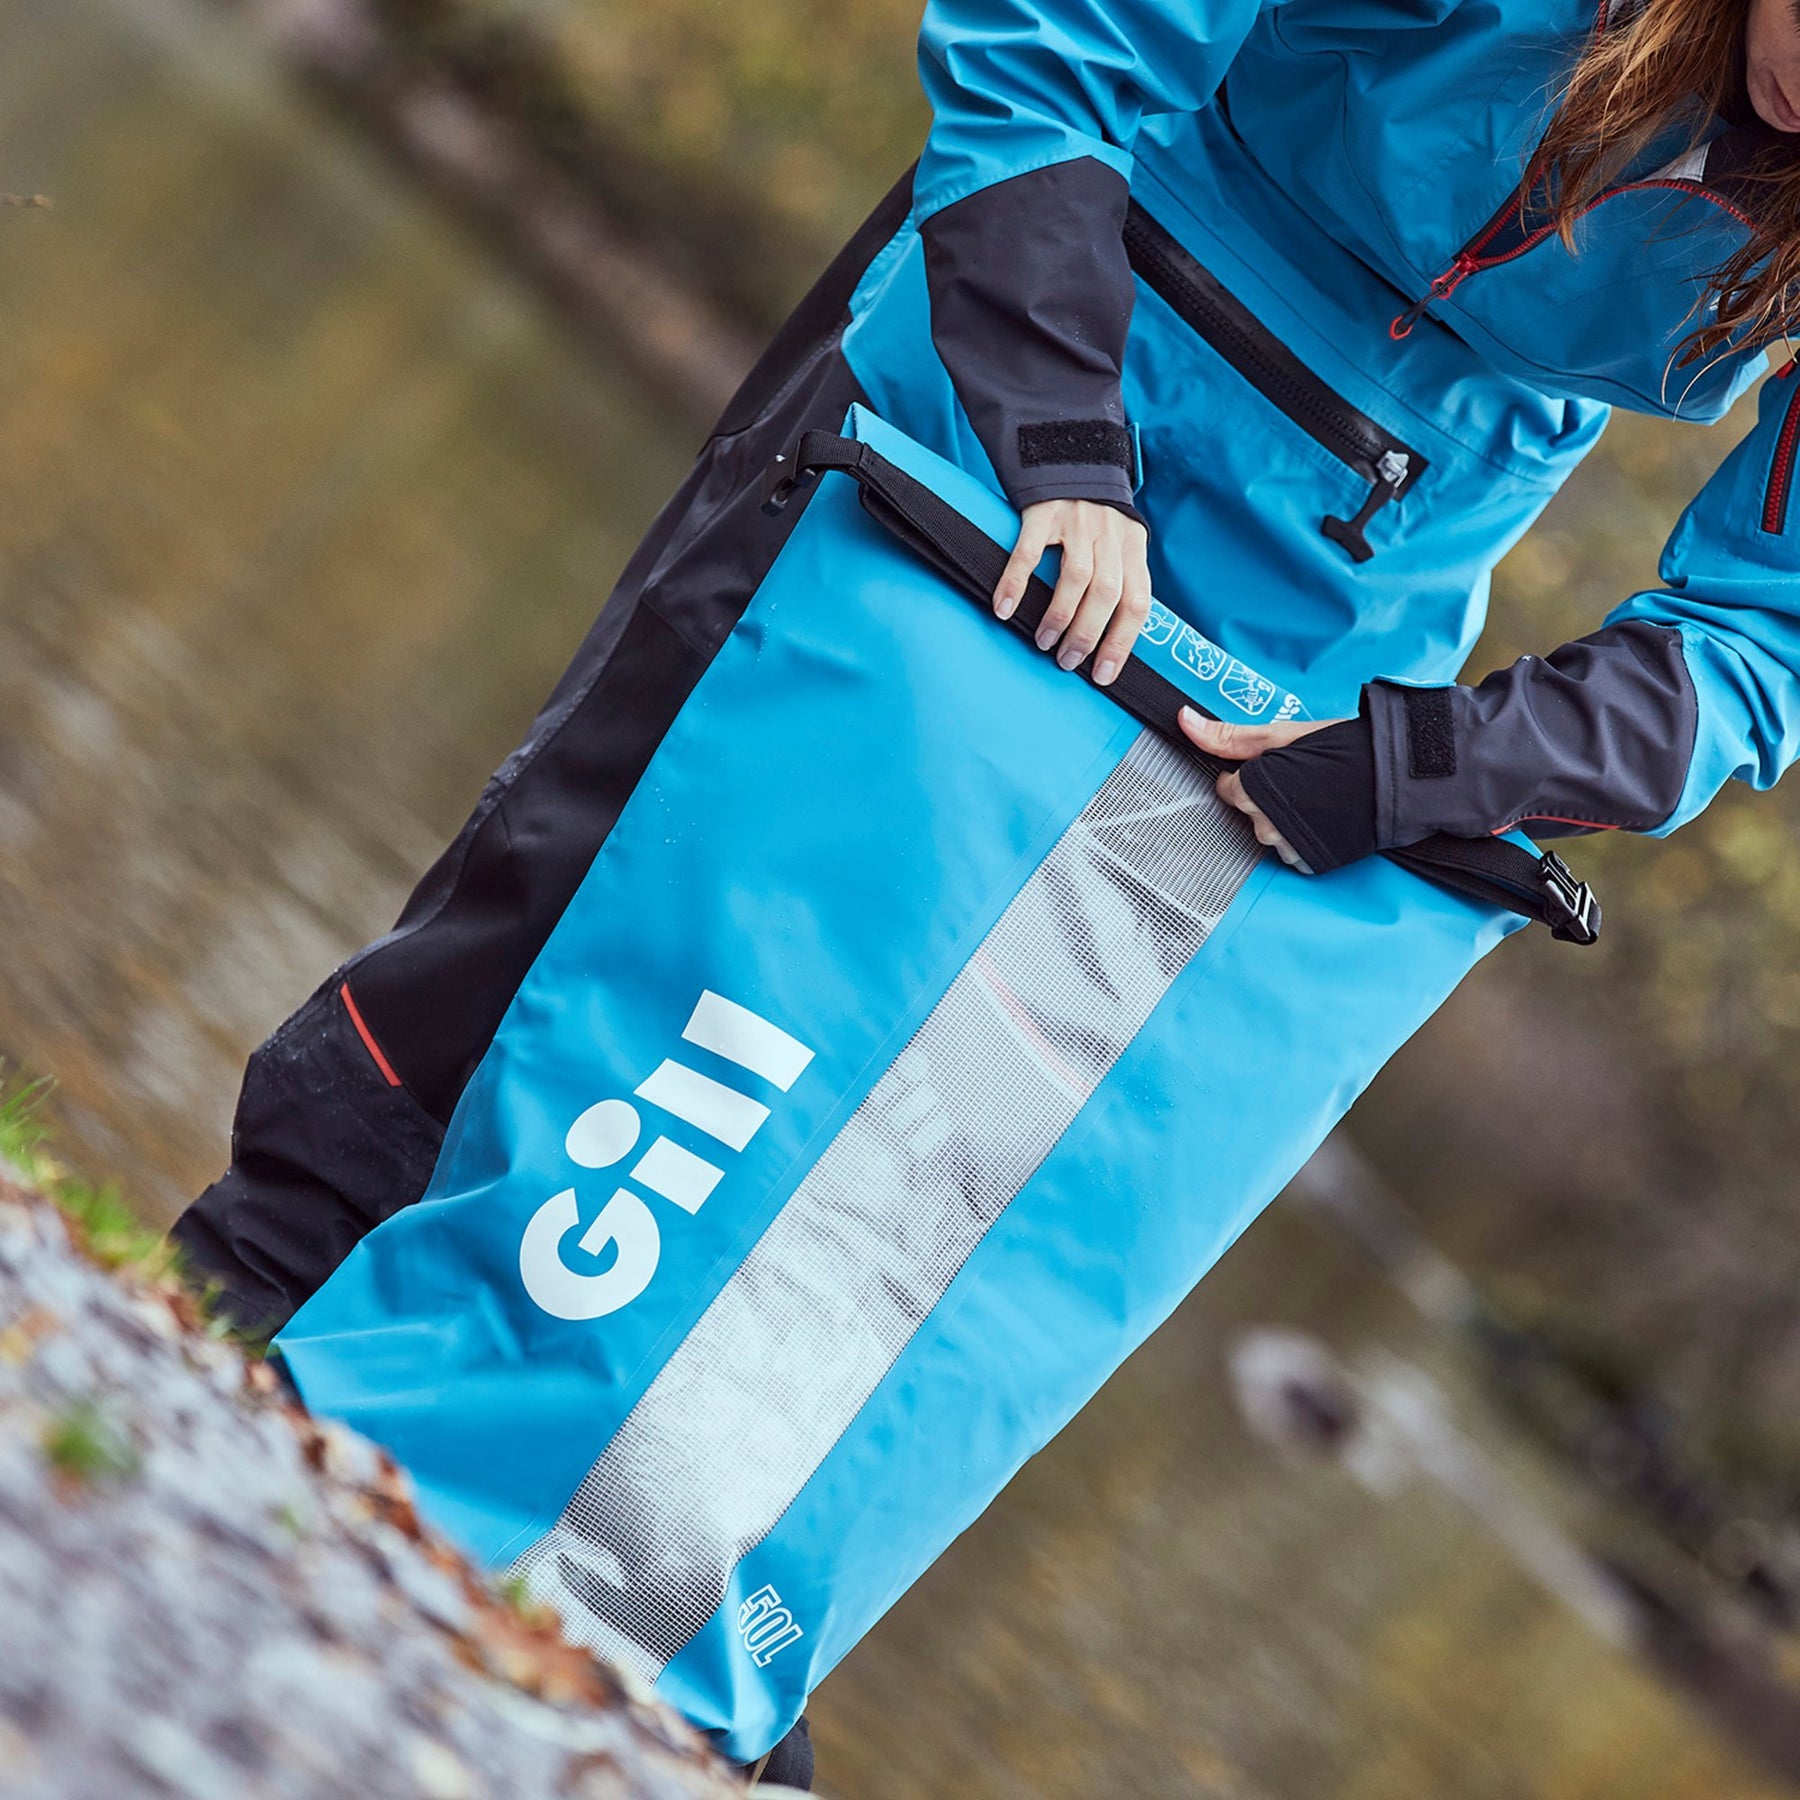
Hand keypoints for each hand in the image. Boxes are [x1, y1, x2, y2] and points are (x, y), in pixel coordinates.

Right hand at [993, 499, 1150, 687]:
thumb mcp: (1121, 539)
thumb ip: (1122, 577)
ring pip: (1075, 578)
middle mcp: (1110, 534)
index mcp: (1133, 546)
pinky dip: (1016, 585)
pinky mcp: (1044, 511)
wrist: (1069, 448)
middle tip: (1068, 661)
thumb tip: (1111, 636)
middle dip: (1088, 636)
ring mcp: (1077, 521)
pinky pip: (1029, 554)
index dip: (1122, 642)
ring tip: (1044, 641)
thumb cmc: (1095, 511)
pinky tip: (1004, 609)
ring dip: (1059, 618)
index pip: (1137, 602)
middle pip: (1106, 594)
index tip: (1103, 674)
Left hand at [1178, 709, 1349, 869]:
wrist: (1394, 777)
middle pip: (1248, 811)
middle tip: (1297, 777)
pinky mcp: (1308, 862)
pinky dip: (1300, 836)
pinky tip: (1320, 816)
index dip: (1246, 774)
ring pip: (1269, 832)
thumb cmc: (1341, 750)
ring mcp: (1286, 847)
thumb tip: (1184, 720)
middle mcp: (1264, 826)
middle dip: (1265, 795)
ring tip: (1313, 794)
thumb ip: (1229, 736)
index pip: (1227, 788)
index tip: (1269, 766)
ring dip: (1282, 816)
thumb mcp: (1281, 735)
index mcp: (1252, 792)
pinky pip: (1291, 851)